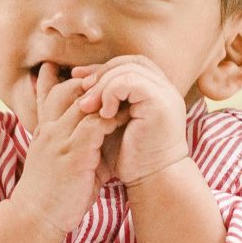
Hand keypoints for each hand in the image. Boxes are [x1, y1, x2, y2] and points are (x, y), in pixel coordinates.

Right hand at [14, 62, 117, 238]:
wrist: (35, 219)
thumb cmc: (52, 195)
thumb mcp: (60, 163)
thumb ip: (76, 147)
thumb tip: (100, 141)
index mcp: (44, 131)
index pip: (52, 93)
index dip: (71, 80)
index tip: (92, 74)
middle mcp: (49, 130)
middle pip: (68, 89)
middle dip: (93, 81)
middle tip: (117, 78)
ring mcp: (58, 140)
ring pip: (83, 102)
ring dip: (107, 97)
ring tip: (128, 94)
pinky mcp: (72, 154)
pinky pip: (95, 125)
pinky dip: (112, 118)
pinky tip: (126, 118)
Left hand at [70, 54, 188, 186]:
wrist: (152, 181)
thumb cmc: (131, 157)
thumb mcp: (113, 122)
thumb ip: (103, 100)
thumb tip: (76, 79)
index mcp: (156, 89)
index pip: (128, 63)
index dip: (103, 68)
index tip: (78, 79)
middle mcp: (165, 87)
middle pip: (128, 62)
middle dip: (100, 73)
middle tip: (80, 89)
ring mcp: (165, 94)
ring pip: (127, 70)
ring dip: (102, 86)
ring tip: (86, 106)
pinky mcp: (161, 103)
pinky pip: (130, 83)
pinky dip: (111, 93)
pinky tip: (103, 114)